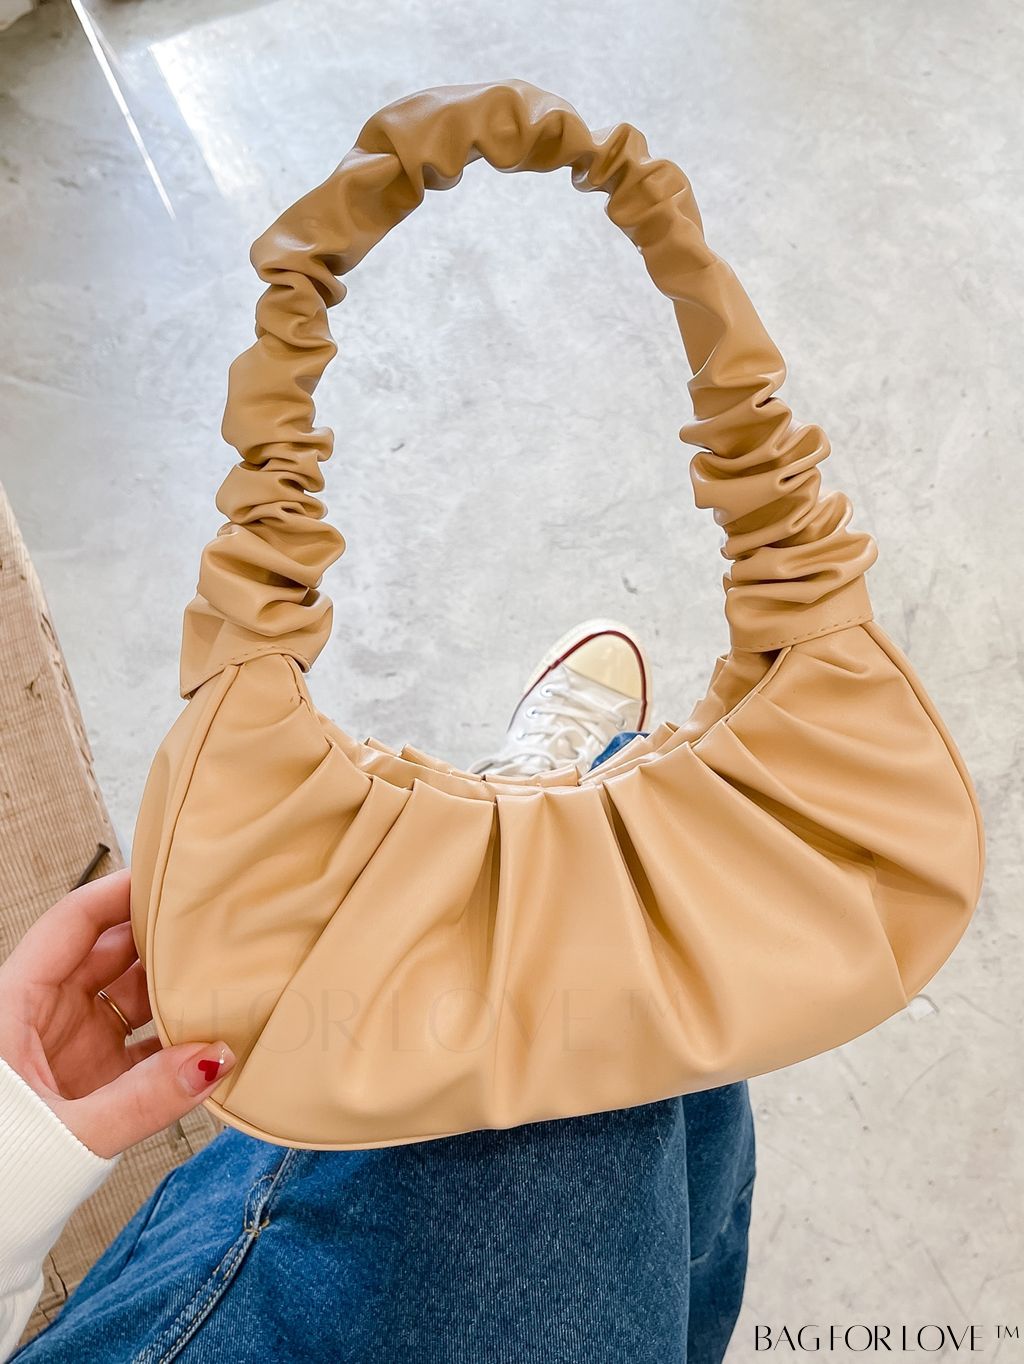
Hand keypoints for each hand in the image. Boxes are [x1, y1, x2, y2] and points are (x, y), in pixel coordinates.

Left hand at [0, 869, 234, 1158]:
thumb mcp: (67, 1132)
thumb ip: (145, 1099)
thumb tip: (215, 1060)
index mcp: (14, 1004)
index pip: (74, 922)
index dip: (120, 892)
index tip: (172, 874)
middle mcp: (43, 1016)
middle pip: (112, 954)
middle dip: (163, 939)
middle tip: (220, 923)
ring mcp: (69, 1049)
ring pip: (131, 1000)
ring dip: (176, 994)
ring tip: (229, 978)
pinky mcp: (90, 1085)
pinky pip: (141, 1048)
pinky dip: (177, 1044)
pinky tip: (216, 1040)